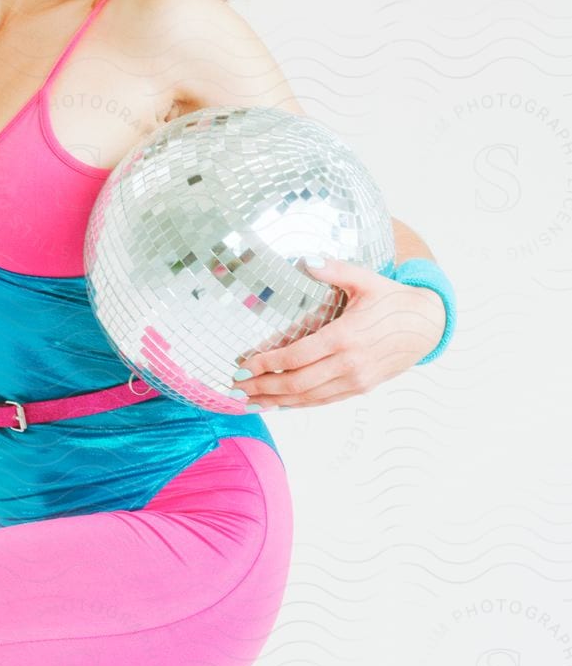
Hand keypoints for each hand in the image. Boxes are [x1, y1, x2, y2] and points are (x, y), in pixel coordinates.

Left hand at [232, 257, 447, 409]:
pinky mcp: (361, 387)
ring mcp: (356, 379)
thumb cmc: (393, 301)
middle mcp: (349, 363)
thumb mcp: (366, 280)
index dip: (267, 363)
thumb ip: (335, 270)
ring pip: (309, 398)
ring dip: (276, 401)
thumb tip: (307, 260)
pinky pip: (324, 401)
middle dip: (263, 387)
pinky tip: (279, 404)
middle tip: (237, 387)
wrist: (427, 325)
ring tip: (250, 401)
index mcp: (345, 336)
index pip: (297, 356)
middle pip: (297, 383)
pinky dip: (299, 405)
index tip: (244, 364)